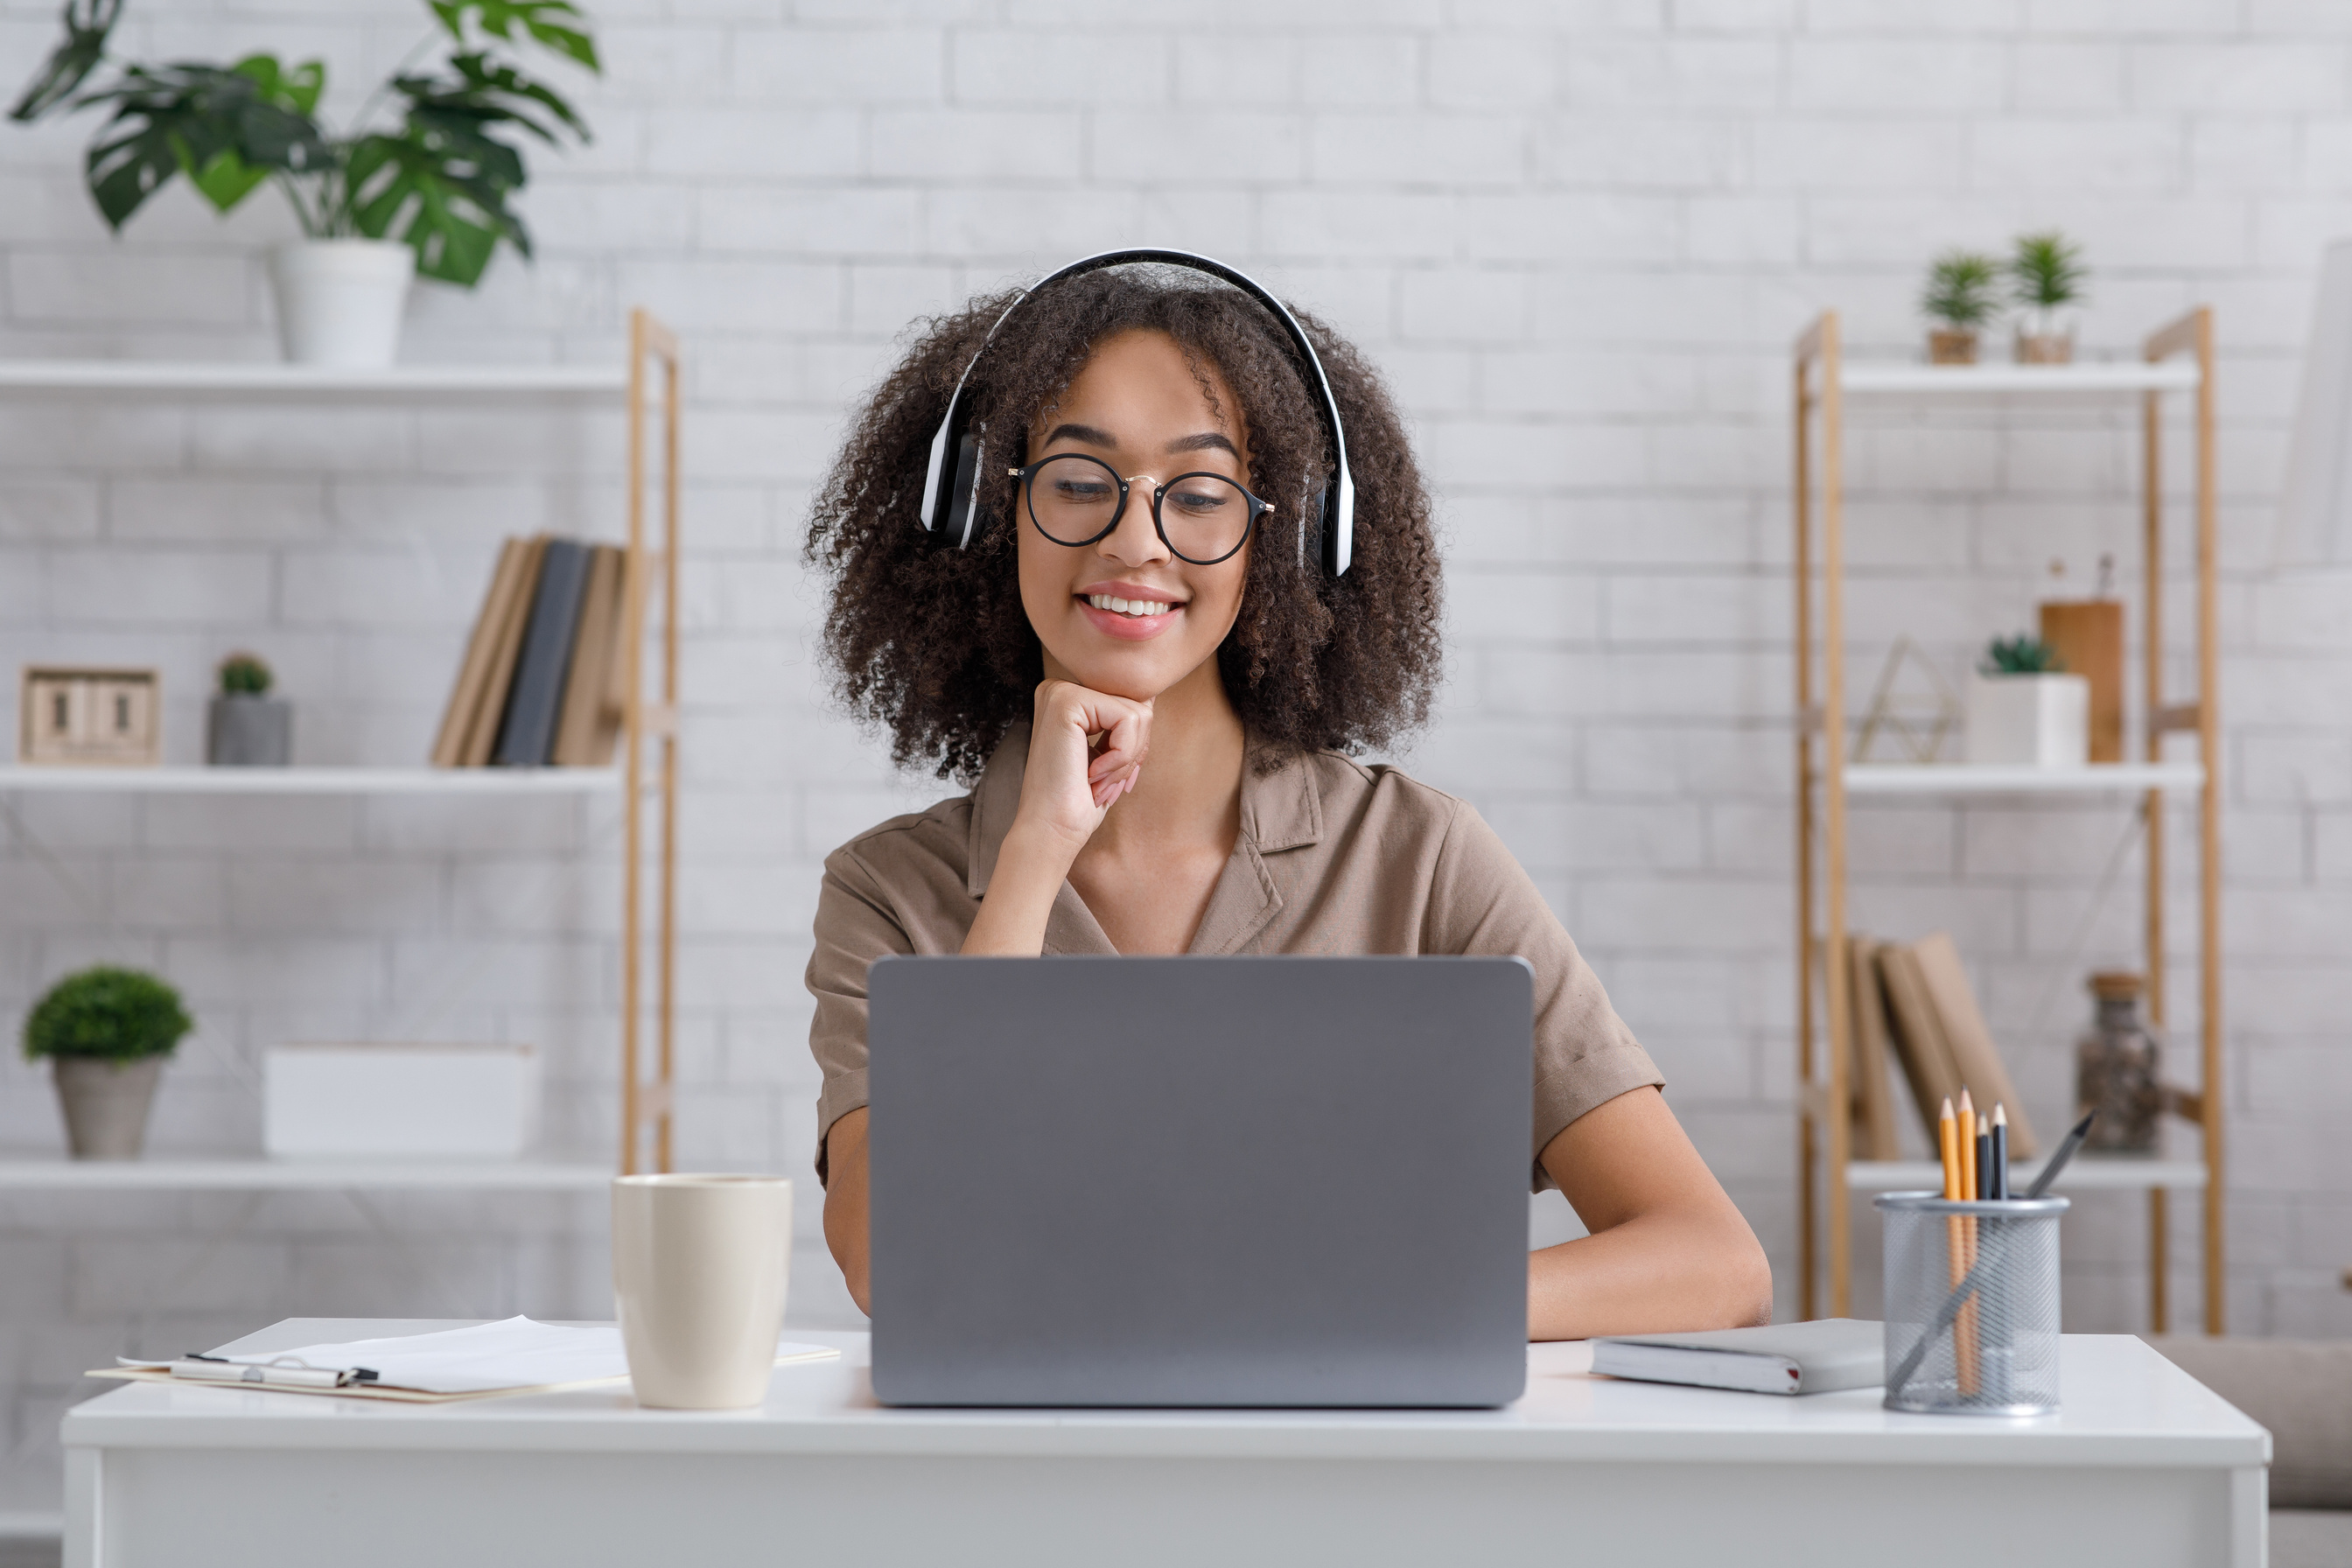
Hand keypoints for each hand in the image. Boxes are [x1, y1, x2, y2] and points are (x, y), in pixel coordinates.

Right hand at [1014, 678, 1150, 854]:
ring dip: (1126, 760)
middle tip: (1103, 783)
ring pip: (1138, 713)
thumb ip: (1125, 721)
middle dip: (1133, 753)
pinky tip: (1092, 774)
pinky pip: (1128, 720)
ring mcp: (1061, 691)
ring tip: (1096, 781)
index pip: (1132, 706)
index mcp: (1068, 699)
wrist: (1049, 831)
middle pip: (1138, 706)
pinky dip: (1122, 757)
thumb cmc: (1079, 801)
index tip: (1110, 777)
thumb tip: (1149, 695)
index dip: (1133, 747)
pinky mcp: (1066, 701)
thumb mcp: (1109, 754)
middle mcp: (1060, 688)